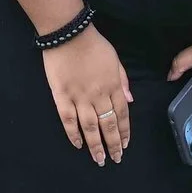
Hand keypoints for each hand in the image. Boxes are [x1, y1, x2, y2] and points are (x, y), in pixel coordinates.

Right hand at [43, 25, 131, 163]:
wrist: (68, 33)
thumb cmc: (93, 44)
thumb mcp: (115, 59)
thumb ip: (123, 80)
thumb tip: (130, 101)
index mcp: (113, 85)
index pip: (122, 114)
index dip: (124, 131)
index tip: (125, 145)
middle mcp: (99, 95)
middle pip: (108, 124)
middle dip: (113, 144)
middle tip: (115, 159)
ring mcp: (79, 97)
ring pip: (90, 126)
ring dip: (96, 145)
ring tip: (99, 159)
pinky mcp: (62, 96)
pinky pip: (68, 119)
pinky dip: (73, 134)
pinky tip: (78, 144)